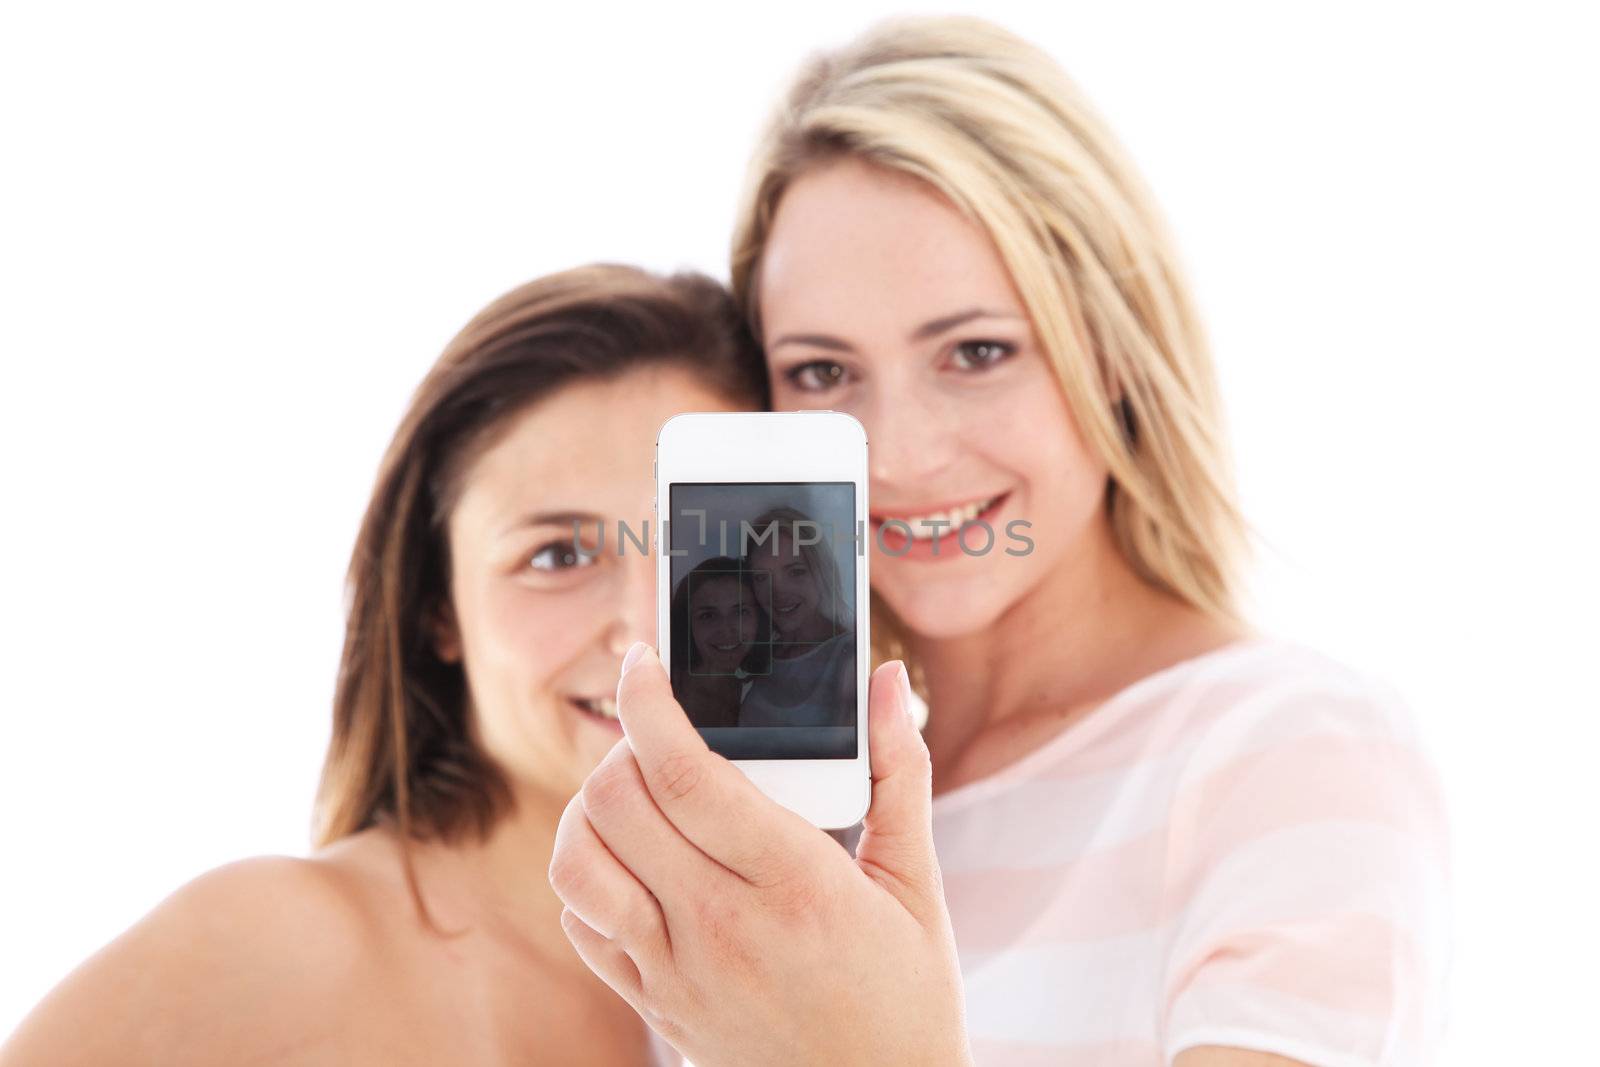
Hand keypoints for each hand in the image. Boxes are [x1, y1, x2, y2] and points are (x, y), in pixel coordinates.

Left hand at [548, 642, 971, 1066]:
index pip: (686, 773)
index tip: (642, 662)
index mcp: (796, 884)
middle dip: (623, 747)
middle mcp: (723, 927)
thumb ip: (898, 774)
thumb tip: (887, 681)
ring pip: (581, 864)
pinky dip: (590, 879)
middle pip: (618, 805)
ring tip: (635, 795)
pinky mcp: (657, 1005)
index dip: (648, 703)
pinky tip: (632, 863)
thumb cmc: (908, 1000)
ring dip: (592, 812)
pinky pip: (585, 926)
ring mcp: (680, 973)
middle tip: (656, 735)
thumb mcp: (916, 886)